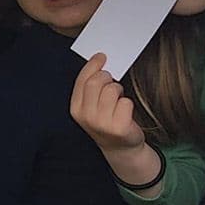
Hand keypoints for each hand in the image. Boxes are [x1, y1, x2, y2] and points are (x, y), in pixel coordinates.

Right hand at [69, 54, 159, 186]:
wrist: (120, 148)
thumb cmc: (107, 121)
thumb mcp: (92, 106)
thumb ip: (91, 87)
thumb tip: (100, 61)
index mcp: (76, 109)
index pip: (83, 79)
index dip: (93, 65)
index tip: (102, 56)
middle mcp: (86, 116)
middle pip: (97, 81)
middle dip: (108, 78)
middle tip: (112, 84)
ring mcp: (102, 123)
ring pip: (112, 89)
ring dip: (118, 91)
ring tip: (118, 100)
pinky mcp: (119, 128)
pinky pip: (126, 102)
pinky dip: (128, 104)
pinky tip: (125, 112)